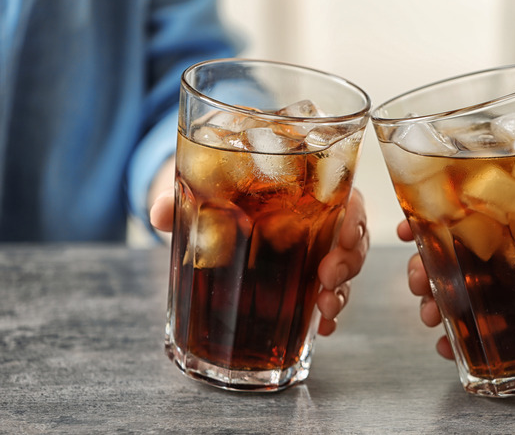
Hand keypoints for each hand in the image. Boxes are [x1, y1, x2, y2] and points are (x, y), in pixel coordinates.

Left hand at [150, 184, 368, 336]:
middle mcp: (320, 220)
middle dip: (348, 260)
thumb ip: (181, 198)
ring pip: (345, 270)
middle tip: (329, 276)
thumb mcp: (203, 187)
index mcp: (308, 188)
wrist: (215, 203)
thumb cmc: (222, 188)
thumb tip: (159, 214)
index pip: (347, 197)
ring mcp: (315, 252)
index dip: (353, 216)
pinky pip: (327, 295)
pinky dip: (327, 315)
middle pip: (352, 238)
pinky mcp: (304, 280)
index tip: (346, 233)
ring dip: (340, 291)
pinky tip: (320, 328)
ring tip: (325, 307)